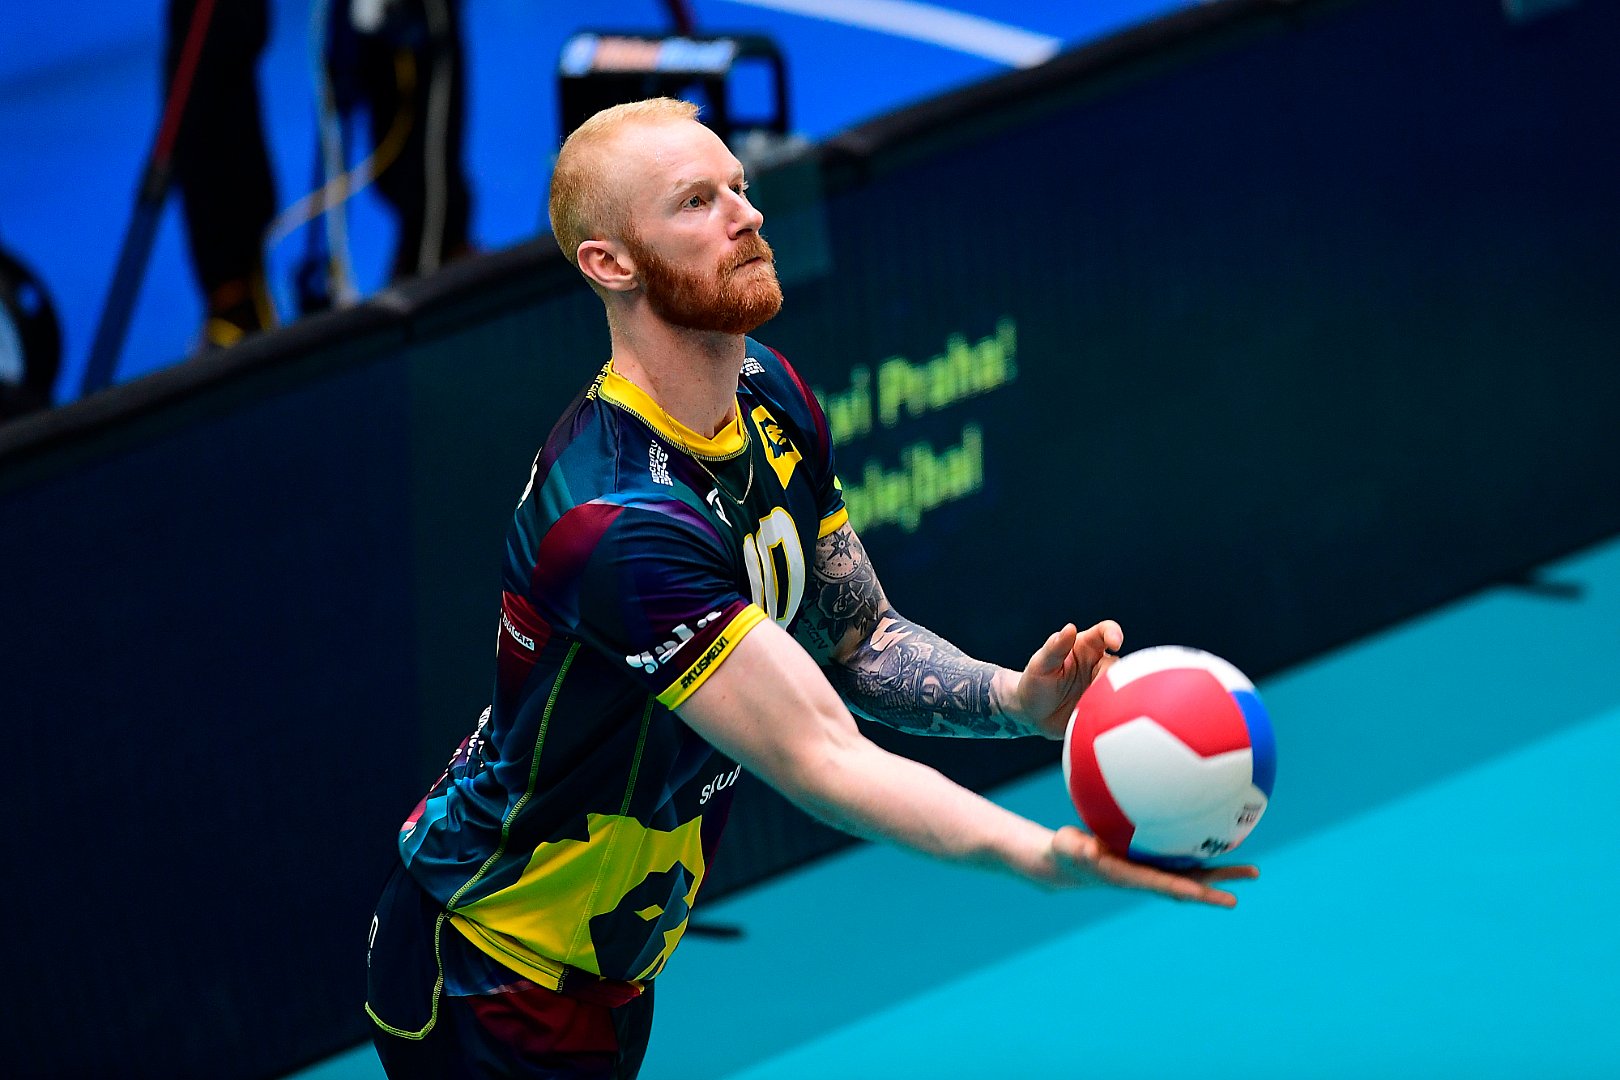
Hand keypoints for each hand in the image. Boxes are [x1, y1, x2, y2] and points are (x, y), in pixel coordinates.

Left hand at [1004, 620, 1123, 738]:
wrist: (1033, 717)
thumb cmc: (1034, 684)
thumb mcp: (1040, 665)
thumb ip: (1055, 648)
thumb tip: (1070, 628)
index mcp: (1085, 647)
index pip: (1105, 632)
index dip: (1113, 633)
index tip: (1115, 642)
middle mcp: (1099, 665)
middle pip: (1118, 663)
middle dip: (1112, 675)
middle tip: (1096, 689)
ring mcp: (1105, 687)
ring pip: (1122, 687)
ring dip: (1112, 697)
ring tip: (1091, 708)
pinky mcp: (1106, 707)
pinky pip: (1117, 709)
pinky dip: (1112, 714)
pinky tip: (1098, 721)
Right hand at [1048, 826, 1258, 907]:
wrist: (1069, 862)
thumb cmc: (1065, 852)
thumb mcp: (1066, 847)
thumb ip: (1076, 847)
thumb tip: (1088, 848)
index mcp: (1131, 878)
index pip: (1163, 886)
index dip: (1185, 891)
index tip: (1207, 896)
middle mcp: (1149, 878)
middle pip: (1189, 885)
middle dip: (1216, 889)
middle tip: (1247, 885)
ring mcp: (1153, 870)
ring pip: (1193, 874)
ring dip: (1222, 874)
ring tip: (1253, 871)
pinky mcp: (1154, 859)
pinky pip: (1185, 857)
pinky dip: (1204, 852)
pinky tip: (1222, 837)